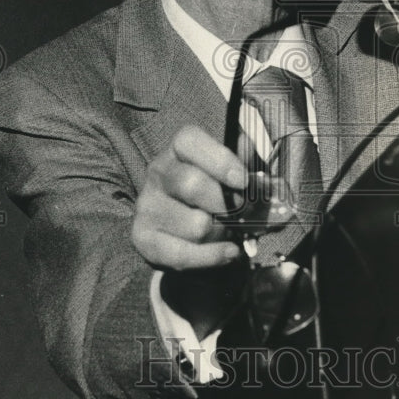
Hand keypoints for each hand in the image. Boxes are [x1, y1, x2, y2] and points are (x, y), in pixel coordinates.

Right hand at [132, 125, 248, 335]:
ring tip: (226, 232)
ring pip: (195, 225)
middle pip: (192, 185)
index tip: (243, 181)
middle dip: (225, 205)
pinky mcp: (142, 237)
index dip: (219, 160)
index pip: (190, 141)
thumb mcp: (230, 174)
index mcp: (178, 150)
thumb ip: (245, 163)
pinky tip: (226, 251)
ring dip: (220, 234)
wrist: (185, 232)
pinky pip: (183, 255)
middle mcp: (157, 172)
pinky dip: (212, 257)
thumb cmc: (213, 195)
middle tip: (239, 213)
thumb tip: (256, 157)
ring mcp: (146, 205)